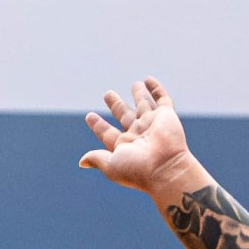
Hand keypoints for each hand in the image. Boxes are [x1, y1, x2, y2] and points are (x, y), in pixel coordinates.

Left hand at [80, 77, 195, 193]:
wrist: (165, 167)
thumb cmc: (137, 169)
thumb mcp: (111, 165)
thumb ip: (97, 159)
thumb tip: (81, 162)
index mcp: (124, 146)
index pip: (108, 133)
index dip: (98, 125)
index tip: (89, 116)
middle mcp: (138, 134)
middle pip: (124, 116)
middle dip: (116, 105)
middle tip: (108, 94)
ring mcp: (152, 124)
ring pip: (143, 105)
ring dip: (139, 95)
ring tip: (134, 84)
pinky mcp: (166, 115)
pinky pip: (162, 99)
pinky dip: (156, 89)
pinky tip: (148, 80)